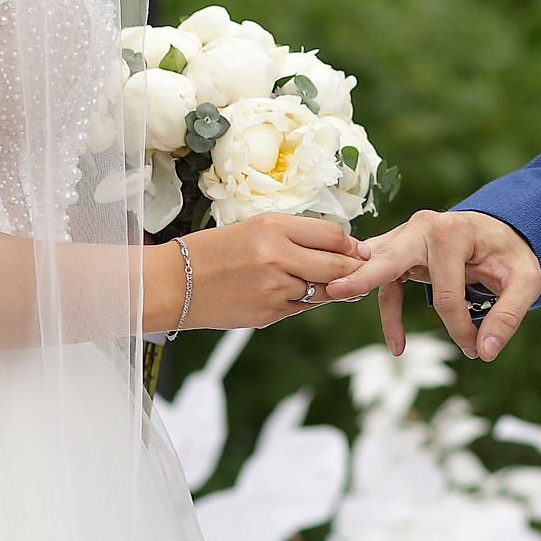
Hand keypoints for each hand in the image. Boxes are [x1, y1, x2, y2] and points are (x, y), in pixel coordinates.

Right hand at [153, 214, 367, 331]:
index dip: (351, 244)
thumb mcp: (253, 229)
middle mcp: (278, 256)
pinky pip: (302, 307)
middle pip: (337, 264)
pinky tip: (299, 294)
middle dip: (356, 269)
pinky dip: (307, 301)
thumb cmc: (215, 251)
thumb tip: (339, 245)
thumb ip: (295, 235)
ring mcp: (275, 287)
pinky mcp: (270, 313)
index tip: (359, 249)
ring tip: (338, 284)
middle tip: (365, 270)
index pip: (332, 234)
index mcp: (274, 227)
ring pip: (324, 290)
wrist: (175, 283)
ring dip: (334, 288)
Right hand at [326, 208, 540, 360]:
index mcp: (454, 232)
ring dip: (357, 283)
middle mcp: (423, 227)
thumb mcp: (526, 281)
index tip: (475, 350)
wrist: (503, 231)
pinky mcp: (401, 251)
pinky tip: (397, 345)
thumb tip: (485, 352)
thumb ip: (508, 314)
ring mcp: (407, 236)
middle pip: (390, 259)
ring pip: (376, 263)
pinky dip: (384, 308)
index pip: (446, 293)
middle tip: (338, 289)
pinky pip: (385, 284)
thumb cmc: (512, 254)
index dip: (459, 329)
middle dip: (365, 276)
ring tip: (335, 299)